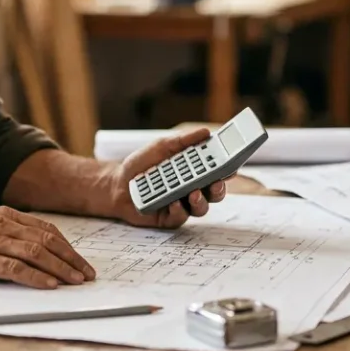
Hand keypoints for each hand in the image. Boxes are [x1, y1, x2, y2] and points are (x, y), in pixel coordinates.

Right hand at [0, 206, 96, 289]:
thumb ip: (13, 236)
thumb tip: (45, 254)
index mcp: (7, 216)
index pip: (46, 230)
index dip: (68, 247)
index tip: (81, 263)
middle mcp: (2, 224)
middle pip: (46, 241)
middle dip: (70, 259)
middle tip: (86, 275)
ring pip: (35, 252)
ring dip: (59, 268)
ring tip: (75, 281)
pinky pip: (15, 268)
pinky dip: (35, 276)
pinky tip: (49, 284)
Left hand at [105, 127, 228, 228]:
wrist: (117, 183)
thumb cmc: (142, 164)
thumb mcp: (162, 146)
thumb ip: (183, 140)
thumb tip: (206, 132)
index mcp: (194, 171)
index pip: (217, 172)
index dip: (227, 170)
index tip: (232, 166)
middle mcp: (192, 189)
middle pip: (215, 193)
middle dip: (219, 189)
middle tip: (216, 183)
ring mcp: (182, 204)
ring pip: (201, 208)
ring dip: (201, 201)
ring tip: (193, 193)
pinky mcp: (170, 218)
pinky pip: (180, 217)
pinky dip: (178, 210)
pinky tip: (173, 203)